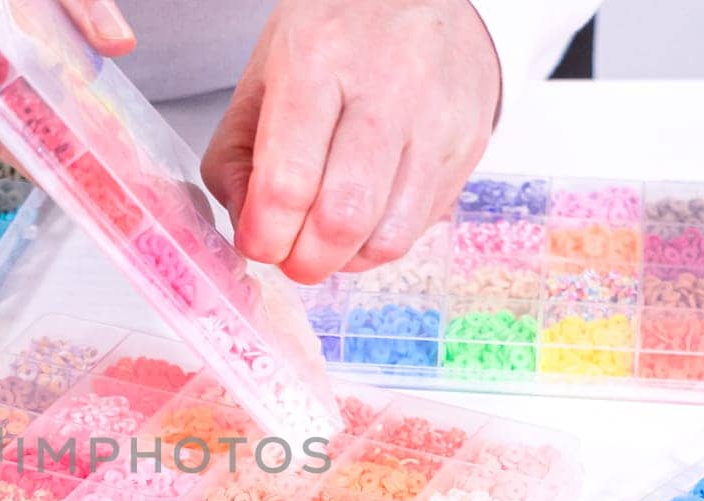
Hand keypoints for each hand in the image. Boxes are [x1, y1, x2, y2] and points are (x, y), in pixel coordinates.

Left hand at [201, 0, 499, 283]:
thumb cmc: (335, 36)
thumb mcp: (264, 76)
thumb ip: (237, 157)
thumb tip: (249, 231)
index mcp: (317, 61)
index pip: (289, 181)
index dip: (266, 236)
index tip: (258, 243)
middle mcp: (385, 89)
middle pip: (344, 217)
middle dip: (306, 260)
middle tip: (291, 257)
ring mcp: (434, 121)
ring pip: (388, 236)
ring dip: (345, 259)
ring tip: (326, 238)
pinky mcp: (466, 147)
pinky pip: (419, 227)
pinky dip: (380, 242)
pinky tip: (364, 218)